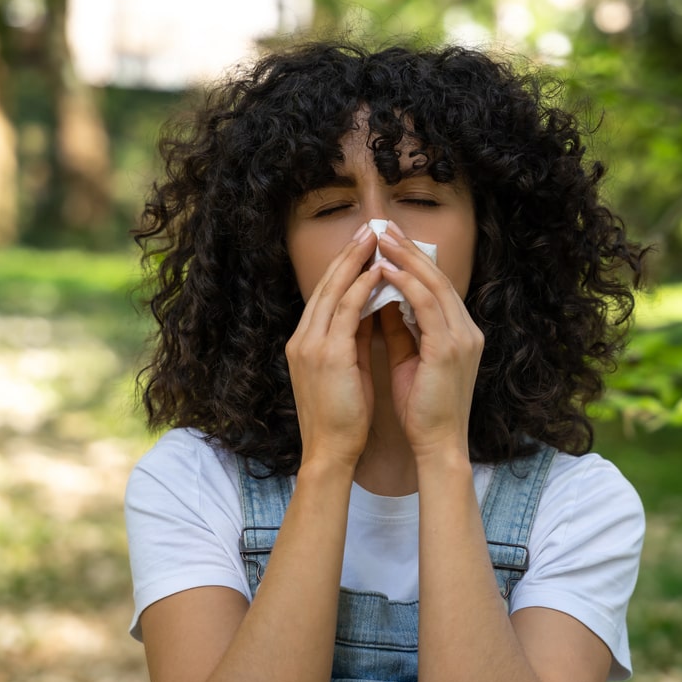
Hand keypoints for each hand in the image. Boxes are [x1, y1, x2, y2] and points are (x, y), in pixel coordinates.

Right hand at [286, 224, 385, 469]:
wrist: (329, 452)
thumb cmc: (342, 418)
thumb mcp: (346, 371)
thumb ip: (354, 340)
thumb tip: (373, 312)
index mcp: (305, 343)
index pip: (324, 296)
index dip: (342, 268)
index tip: (361, 247)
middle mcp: (303, 338)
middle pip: (325, 285)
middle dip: (347, 255)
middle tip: (368, 229)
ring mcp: (311, 345)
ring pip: (334, 291)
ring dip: (355, 262)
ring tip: (375, 239)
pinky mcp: (327, 355)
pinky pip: (346, 311)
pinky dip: (362, 288)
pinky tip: (378, 272)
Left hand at [376, 223, 483, 460]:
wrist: (437, 443)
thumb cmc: (421, 409)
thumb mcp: (408, 360)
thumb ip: (399, 330)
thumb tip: (379, 302)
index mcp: (460, 333)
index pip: (436, 287)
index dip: (413, 262)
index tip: (388, 242)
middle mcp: (467, 330)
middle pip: (438, 278)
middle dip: (409, 250)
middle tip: (383, 227)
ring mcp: (462, 336)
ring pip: (434, 284)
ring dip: (406, 258)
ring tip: (381, 240)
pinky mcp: (450, 347)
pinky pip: (427, 304)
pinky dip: (406, 283)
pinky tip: (385, 270)